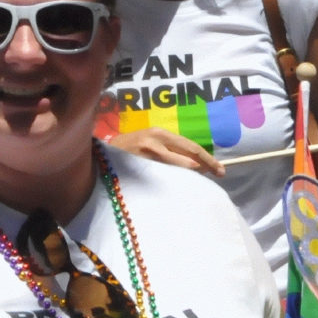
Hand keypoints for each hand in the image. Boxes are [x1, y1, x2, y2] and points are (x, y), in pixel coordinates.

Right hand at [107, 127, 225, 177]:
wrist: (97, 158)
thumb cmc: (125, 153)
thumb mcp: (147, 146)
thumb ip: (168, 153)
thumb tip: (195, 165)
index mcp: (158, 133)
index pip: (189, 145)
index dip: (206, 157)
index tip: (220, 169)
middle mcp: (155, 139)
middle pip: (189, 151)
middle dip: (207, 163)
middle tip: (221, 173)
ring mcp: (147, 151)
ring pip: (178, 164)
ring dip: (192, 173)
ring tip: (203, 180)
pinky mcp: (139, 164)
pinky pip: (163, 174)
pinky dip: (175, 179)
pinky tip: (182, 185)